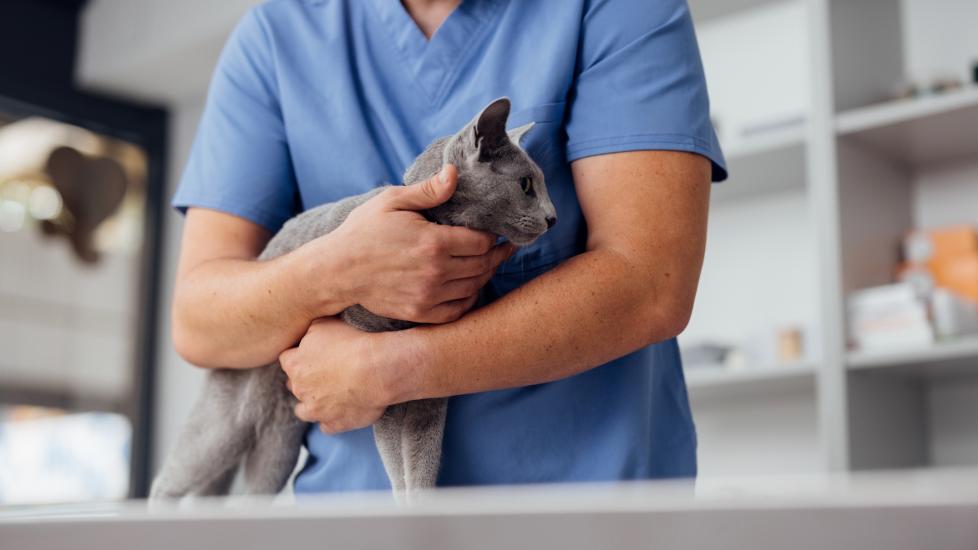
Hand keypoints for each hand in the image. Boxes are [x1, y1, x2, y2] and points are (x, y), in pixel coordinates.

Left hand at [279, 317, 407, 433]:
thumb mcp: (325, 324)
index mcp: (295, 364)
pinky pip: (327, 427)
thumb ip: (310, 332)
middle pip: (294, 385)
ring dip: (312, 404)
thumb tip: (308, 335)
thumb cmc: (352, 343)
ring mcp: (316, 410)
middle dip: (305, 379)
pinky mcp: (335, 424)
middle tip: (325, 371)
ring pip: (303, 411)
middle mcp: (301, 389)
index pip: (286, 359)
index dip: (299, 355)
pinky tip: (342, 410)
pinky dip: (332, 420)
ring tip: (328, 396)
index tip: (313, 353)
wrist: (377, 369)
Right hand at [318, 165, 514, 323]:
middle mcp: (436, 272)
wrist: (337, 271)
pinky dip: (469, 300)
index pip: (481, 242)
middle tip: (504, 248)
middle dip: (496, 255)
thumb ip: (428, 191)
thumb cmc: (363, 232)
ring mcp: (428, 296)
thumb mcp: (392, 201)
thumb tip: (455, 174)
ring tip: (489, 264)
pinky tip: (470, 288)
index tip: (494, 231)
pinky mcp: (419, 313)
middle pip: (482, 265)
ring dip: (485, 275)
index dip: (492, 236)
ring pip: (473, 288)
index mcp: (434, 242)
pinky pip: (456, 311)